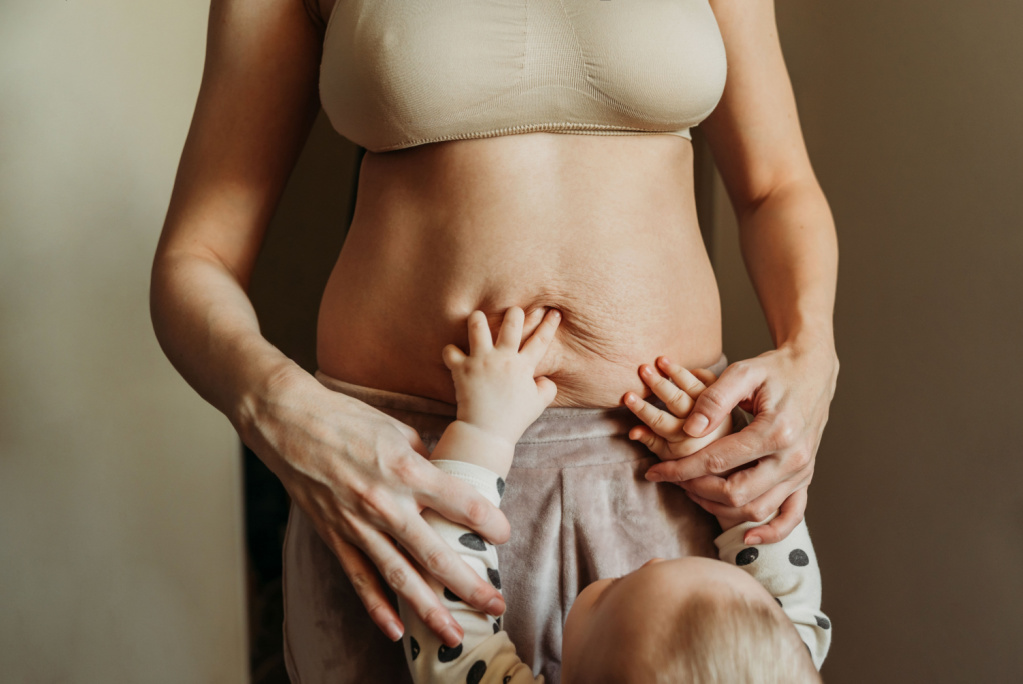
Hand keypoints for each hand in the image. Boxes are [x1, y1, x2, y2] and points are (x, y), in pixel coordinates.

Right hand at [247, 367, 512, 647]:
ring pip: (399, 577)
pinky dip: (377, 608)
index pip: (460, 503)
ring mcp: (357, 524)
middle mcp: (385, 502)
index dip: (488, 523)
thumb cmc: (347, 419)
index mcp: (407, 469)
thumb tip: (448, 482)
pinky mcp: (334, 536)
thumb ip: (426, 461)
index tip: (503, 535)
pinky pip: (359, 578)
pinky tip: (397, 631)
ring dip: (429, 609)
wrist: (289, 423)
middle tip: (496, 605)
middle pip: (435, 553)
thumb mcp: (398, 430)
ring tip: (454, 635)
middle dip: (469, 585)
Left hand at [441, 306, 560, 444]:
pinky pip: (451, 351)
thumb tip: (545, 379)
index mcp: (523, 366)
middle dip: (514, 312)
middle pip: (512, 322)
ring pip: (477, 326)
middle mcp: (503, 358)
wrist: (487, 432)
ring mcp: (481, 361)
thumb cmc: (513, 419)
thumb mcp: (538, 405)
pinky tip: (454, 354)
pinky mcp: (462, 369)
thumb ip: (547, 389)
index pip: (540, 341)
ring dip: (477, 319)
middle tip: (513, 311)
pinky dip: (450, 351)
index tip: (554, 312)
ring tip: (477, 318)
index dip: (549, 325)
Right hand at [623, 360, 732, 460]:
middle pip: (678, 402)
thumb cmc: (691, 457)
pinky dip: (696, 373)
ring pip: (694, 388)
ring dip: (676, 372)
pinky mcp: (727, 402)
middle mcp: (703, 427)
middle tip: (643, 369)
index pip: (660, 422)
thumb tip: (632, 431)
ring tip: (660, 360)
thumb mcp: (670, 457)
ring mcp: (718, 413)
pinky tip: (682, 367)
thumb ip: (651, 442)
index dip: (643, 409)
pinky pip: (711, 382)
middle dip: (659, 384)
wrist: (726, 458)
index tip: (627, 396)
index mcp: (687, 444)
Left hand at [642, 342, 837, 544]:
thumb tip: (690, 430)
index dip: (682, 469)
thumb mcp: (743, 371)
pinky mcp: (805, 478)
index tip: (654, 471)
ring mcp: (802, 472)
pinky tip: (746, 537)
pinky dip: (770, 532)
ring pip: (757, 509)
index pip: (718, 461)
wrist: (812, 370)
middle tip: (672, 480)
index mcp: (776, 431)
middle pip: (736, 493)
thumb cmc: (774, 369)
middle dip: (696, 490)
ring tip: (692, 492)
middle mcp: (793, 457)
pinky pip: (791, 516)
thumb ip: (714, 398)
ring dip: (720, 509)